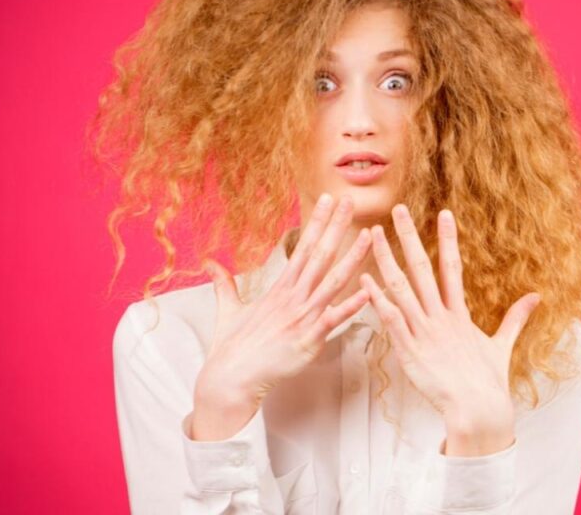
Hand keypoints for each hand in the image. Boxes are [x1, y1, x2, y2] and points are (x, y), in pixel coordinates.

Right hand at [195, 193, 371, 412]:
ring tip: (370, 235)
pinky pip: (335, 319)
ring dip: (353, 257)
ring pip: (333, 281)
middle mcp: (293, 298)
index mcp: (279, 289)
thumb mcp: (228, 309)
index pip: (302, 247)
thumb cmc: (230, 348)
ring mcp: (302, 317)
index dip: (317, 223)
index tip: (329, 201)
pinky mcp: (309, 340)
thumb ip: (224, 285)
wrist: (229, 379)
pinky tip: (369, 292)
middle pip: (319, 254)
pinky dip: (352, 305)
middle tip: (351, 200)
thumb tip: (210, 264)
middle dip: (336, 227)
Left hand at [359, 204, 541, 428]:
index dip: (448, 239)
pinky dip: (378, 300)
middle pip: (422, 268)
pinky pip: (391, 320)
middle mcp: (440, 317)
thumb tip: (536, 297)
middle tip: (398, 209)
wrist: (478, 410)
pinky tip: (366, 281)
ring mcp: (424, 332)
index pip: (453, 267)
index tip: (444, 213)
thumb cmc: (488, 382)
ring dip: (386, 260)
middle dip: (409, 237)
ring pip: (401, 288)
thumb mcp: (502, 346)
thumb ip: (514, 318)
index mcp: (460, 314)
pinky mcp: (410, 351)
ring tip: (373, 235)